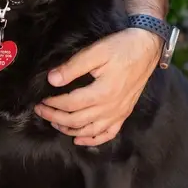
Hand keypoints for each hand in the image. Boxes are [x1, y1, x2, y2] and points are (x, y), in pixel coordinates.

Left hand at [34, 28, 160, 145]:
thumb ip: (73, 67)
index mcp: (103, 93)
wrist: (147, 47)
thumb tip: (52, 79)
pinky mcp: (125, 113)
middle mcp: (111, 108)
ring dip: (70, 130)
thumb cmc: (121, 47)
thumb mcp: (96, 52)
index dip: (53, 105)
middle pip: (77, 120)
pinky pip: (108, 134)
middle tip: (40, 112)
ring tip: (55, 124)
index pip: (70, 104)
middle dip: (55, 118)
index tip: (40, 102)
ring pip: (90, 130)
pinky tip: (80, 139)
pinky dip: (93, 140)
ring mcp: (119, 113)